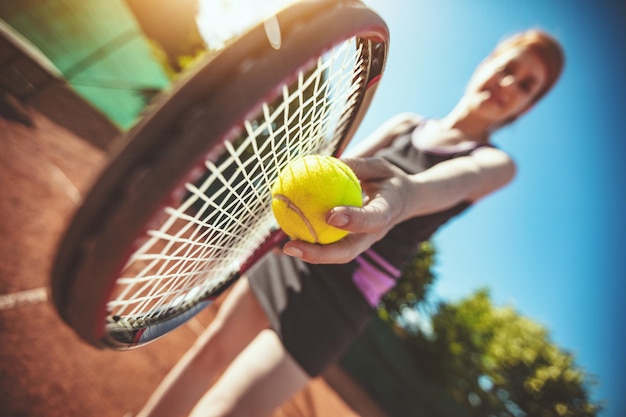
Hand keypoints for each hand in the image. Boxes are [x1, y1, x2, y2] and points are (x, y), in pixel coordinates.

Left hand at [281, 157, 412, 263]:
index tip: (330, 215)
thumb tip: (330, 161)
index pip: (371, 221)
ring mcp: (360, 242)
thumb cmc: (390, 180)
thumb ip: (358, 165)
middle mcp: (372, 235)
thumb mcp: (380, 166)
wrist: (404, 203)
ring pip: (334, 254)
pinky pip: (328, 245)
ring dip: (307, 253)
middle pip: (346, 251)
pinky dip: (307, 243)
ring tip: (281, 248)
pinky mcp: (350, 243)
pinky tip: (283, 238)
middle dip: (318, 254)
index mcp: (386, 214)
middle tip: (291, 246)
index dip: (352, 220)